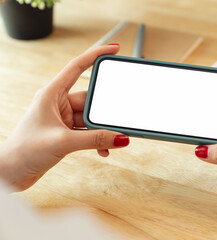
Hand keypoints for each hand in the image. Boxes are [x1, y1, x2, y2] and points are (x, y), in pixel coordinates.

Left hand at [0, 45, 128, 190]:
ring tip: (112, 140)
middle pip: (90, 100)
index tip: (113, 50)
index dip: (96, 55)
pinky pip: (88, 132)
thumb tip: (120, 137)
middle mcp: (58, 103)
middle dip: (104, 112)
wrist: (11, 172)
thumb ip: (95, 139)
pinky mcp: (66, 132)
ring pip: (91, 118)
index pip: (77, 67)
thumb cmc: (24, 151)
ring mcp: (63, 119)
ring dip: (102, 130)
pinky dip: (97, 140)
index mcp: (52, 94)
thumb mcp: (63, 142)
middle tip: (119, 119)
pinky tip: (103, 149)